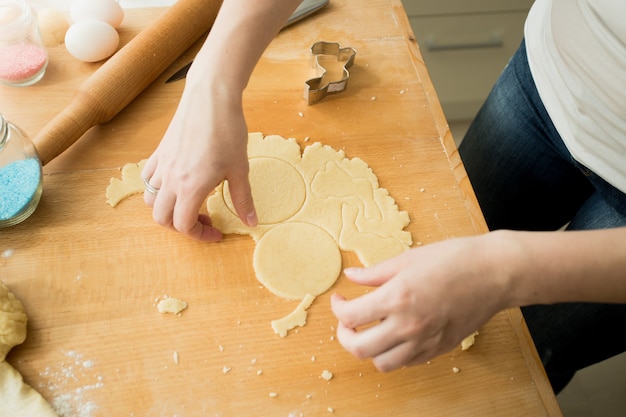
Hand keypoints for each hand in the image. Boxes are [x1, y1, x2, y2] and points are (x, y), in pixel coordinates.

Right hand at [141, 79, 256, 240]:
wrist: (211, 98)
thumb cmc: (227, 131)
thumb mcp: (240, 169)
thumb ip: (243, 200)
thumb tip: (251, 223)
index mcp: (191, 187)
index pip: (183, 225)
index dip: (199, 235)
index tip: (216, 231)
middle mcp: (170, 180)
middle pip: (162, 218)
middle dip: (181, 227)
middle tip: (204, 219)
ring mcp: (162, 165)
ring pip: (150, 200)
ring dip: (167, 210)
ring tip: (189, 203)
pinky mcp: (159, 152)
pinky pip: (148, 178)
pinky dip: (157, 189)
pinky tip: (176, 183)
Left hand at [330, 235, 509, 370]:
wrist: (495, 273)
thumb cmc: (455, 259)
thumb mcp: (408, 259)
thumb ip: (375, 273)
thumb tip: (351, 277)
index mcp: (397, 298)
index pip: (350, 317)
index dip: (337, 309)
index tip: (339, 300)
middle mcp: (408, 325)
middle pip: (359, 348)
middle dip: (344, 336)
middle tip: (347, 321)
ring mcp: (425, 341)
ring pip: (382, 363)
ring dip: (369, 350)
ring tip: (370, 331)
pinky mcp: (439, 349)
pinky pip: (406, 362)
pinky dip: (393, 353)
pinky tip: (395, 334)